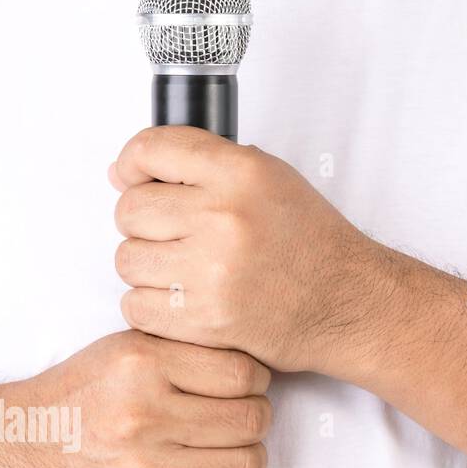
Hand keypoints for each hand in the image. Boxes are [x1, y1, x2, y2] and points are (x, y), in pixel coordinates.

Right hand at [0, 330, 270, 467]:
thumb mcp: (130, 346)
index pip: (244, 374)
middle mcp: (142, 417)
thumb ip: (189, 345)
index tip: (244, 388)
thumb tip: (256, 357)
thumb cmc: (86, 395)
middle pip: (252, 420)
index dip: (256, 381)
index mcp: (142, 366)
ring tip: (225, 451)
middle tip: (234, 421)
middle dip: (254, 419)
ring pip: (248, 466)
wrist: (25, 450)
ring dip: (248, 459)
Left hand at [110, 126, 382, 373]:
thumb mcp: (270, 178)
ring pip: (127, 259)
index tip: (133, 177)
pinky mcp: (202, 318)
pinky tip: (190, 299)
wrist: (345, 300)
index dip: (132, 163)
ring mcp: (211, 270)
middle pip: (130, 209)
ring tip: (190, 270)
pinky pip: (135, 305)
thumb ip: (203, 166)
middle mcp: (225, 216)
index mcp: (243, 173)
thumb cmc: (309, 242)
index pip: (151, 150)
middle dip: (146, 223)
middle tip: (179, 234)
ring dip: (150, 267)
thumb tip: (121, 173)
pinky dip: (155, 306)